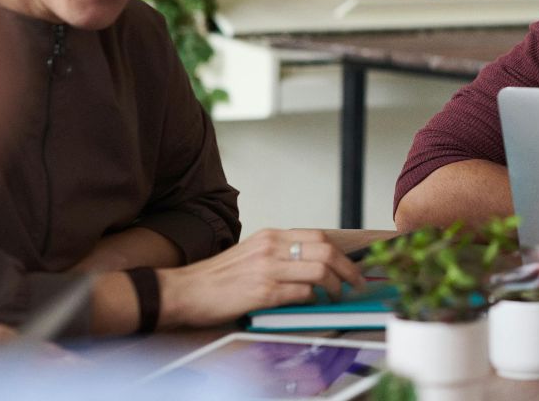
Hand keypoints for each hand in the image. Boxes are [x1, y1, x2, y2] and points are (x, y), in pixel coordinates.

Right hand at [157, 229, 363, 327]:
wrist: (183, 291)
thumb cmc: (216, 278)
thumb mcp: (251, 253)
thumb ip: (279, 254)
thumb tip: (310, 265)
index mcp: (271, 235)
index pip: (318, 237)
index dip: (341, 253)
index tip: (351, 266)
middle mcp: (272, 247)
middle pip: (326, 251)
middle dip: (348, 270)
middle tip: (355, 283)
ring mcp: (268, 269)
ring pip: (319, 271)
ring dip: (335, 286)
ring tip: (336, 296)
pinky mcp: (263, 292)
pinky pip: (301, 293)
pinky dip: (312, 299)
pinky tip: (311, 303)